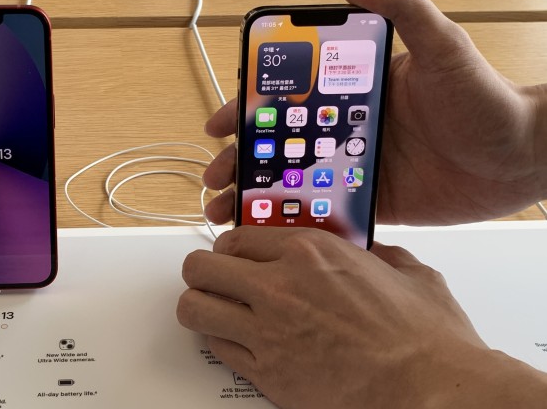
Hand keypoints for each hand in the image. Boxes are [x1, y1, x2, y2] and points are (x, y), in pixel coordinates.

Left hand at [176, 227, 535, 408]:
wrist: (432, 391)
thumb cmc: (426, 339)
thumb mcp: (408, 273)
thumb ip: (379, 255)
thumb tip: (372, 252)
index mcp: (310, 251)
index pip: (236, 236)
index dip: (232, 247)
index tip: (236, 255)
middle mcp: (279, 285)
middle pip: (201, 266)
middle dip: (205, 272)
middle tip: (216, 280)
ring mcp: (268, 331)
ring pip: (194, 307)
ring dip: (201, 306)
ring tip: (215, 309)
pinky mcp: (267, 373)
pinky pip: (216, 348)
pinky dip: (221, 343)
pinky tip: (238, 342)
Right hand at [203, 0, 543, 225]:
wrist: (525, 158)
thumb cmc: (488, 97)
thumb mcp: (444, 45)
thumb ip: (400, 8)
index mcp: (353, 89)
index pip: (289, 95)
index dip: (249, 109)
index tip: (220, 124)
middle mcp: (347, 125)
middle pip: (280, 143)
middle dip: (241, 160)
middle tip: (215, 178)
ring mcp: (357, 165)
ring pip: (294, 180)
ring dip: (259, 195)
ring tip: (227, 212)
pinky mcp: (374, 201)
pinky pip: (326, 212)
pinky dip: (296, 223)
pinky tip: (271, 234)